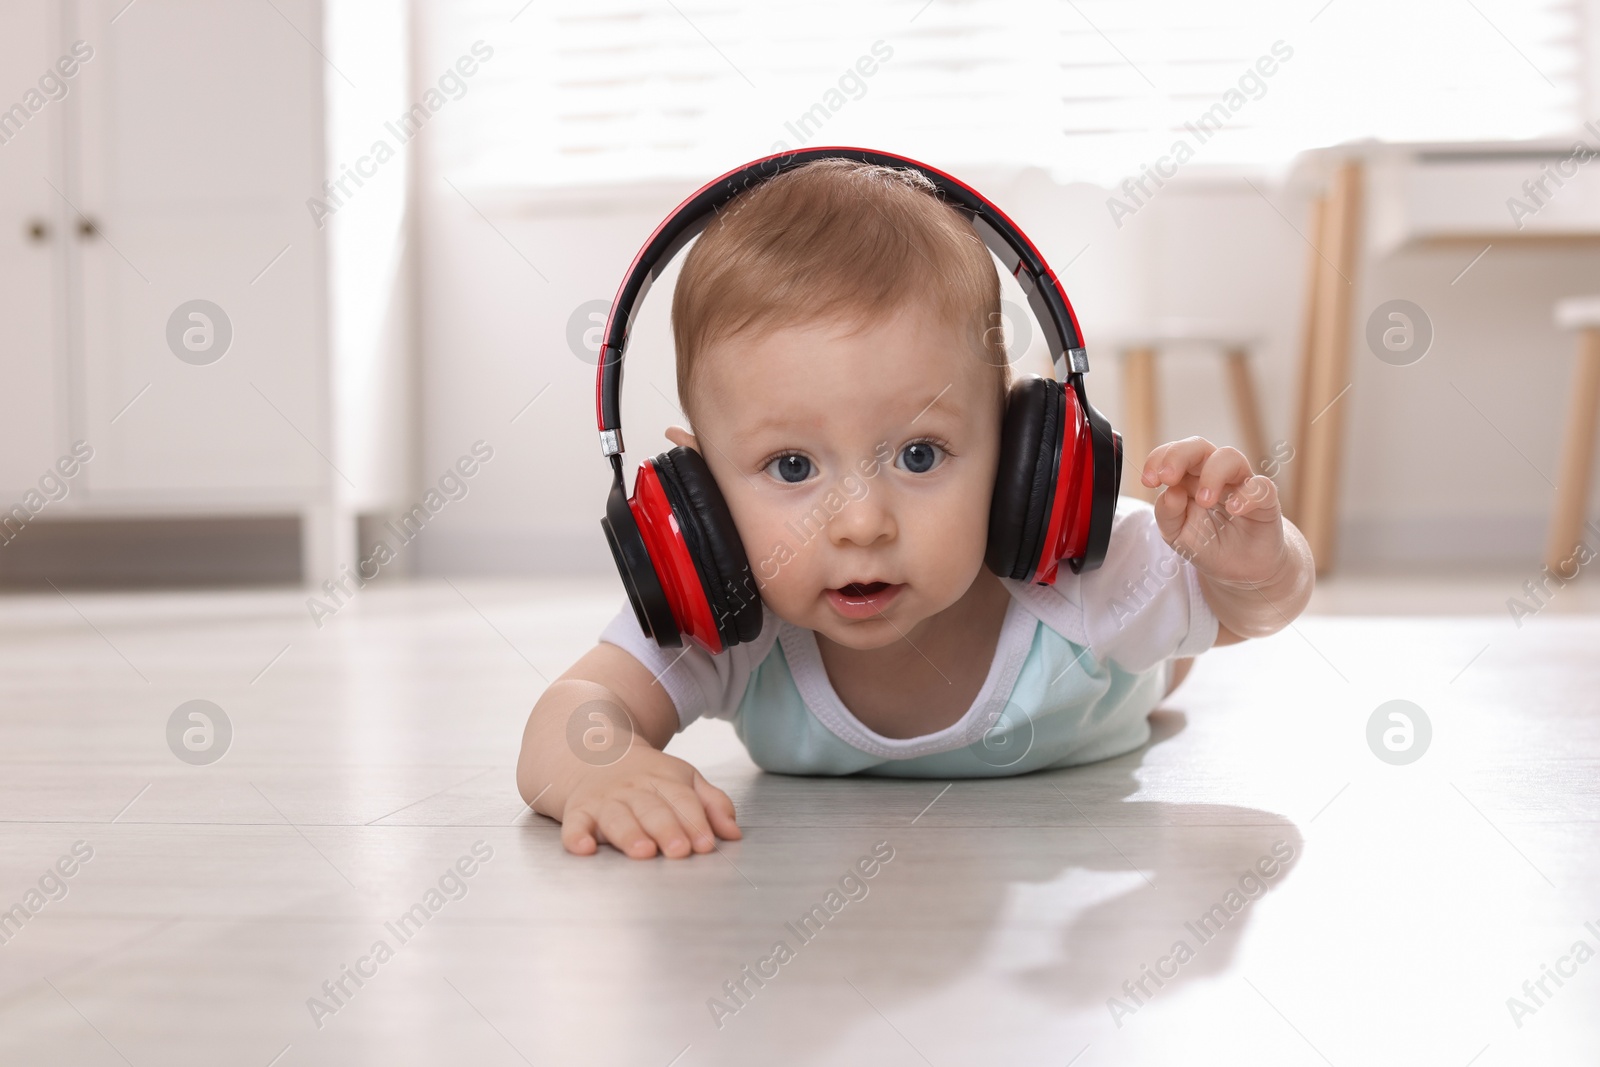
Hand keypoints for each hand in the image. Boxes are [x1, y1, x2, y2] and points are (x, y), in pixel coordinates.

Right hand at [559, 745, 740, 858]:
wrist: (593, 750)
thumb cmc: (646, 776)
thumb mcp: (684, 780)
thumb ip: (712, 805)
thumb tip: (734, 834)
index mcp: (664, 781)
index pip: (683, 801)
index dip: (696, 822)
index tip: (706, 844)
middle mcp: (634, 790)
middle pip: (653, 810)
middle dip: (667, 829)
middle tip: (680, 850)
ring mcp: (605, 800)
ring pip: (618, 817)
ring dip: (629, 834)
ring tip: (643, 851)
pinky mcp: (578, 811)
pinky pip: (574, 824)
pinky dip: (576, 836)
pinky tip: (584, 848)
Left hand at [1140, 437, 1286, 585]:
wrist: (1242, 569)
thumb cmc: (1208, 543)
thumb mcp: (1177, 534)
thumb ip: (1167, 514)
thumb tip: (1170, 492)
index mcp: (1188, 478)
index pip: (1172, 455)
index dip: (1158, 459)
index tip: (1148, 481)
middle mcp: (1214, 474)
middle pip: (1198, 446)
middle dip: (1179, 455)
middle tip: (1168, 477)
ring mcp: (1240, 484)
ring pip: (1230, 457)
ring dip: (1212, 474)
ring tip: (1204, 501)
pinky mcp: (1265, 500)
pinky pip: (1261, 486)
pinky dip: (1246, 495)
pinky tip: (1234, 509)